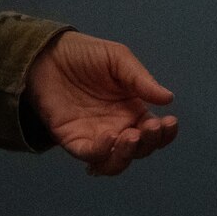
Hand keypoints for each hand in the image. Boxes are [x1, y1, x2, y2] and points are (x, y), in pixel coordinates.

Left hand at [25, 32, 178, 176]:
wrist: (47, 54)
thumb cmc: (85, 55)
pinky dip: (101, 153)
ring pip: (116, 162)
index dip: (165, 133)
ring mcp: (95, 137)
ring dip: (127, 155)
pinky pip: (90, 156)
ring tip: (129, 137)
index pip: (154, 131)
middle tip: (149, 127)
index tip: (169, 122)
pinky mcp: (73, 140)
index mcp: (132, 110)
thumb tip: (168, 98)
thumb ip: (141, 79)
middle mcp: (117, 128)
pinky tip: (108, 137)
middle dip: (149, 143)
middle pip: (140, 150)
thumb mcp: (118, 59)